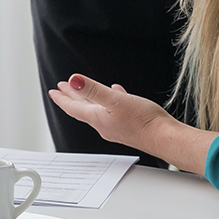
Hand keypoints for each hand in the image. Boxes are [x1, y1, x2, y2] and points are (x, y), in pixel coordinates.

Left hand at [47, 73, 211, 172]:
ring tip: (85, 91)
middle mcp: (104, 125)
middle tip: (62, 89)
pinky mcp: (129, 126)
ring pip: (98, 110)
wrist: (165, 138)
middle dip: (72, 97)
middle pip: (83, 109)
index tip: (53, 91)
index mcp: (98, 118)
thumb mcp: (115, 100)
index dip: (62, 98)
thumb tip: (74, 80)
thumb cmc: (143, 121)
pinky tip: (117, 93)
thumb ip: (93, 90)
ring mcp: (116, 127)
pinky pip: (114, 110)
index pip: (73, 107)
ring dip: (89, 99)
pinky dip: (111, 101)